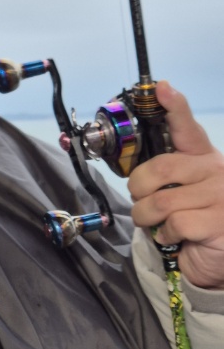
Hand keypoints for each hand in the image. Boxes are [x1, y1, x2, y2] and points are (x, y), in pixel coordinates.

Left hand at [128, 81, 223, 289]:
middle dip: (138, 188)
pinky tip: (175, 238)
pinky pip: (174, 223)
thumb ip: (165, 174)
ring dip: (145, 216)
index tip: (162, 88)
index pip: (189, 128)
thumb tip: (133, 169)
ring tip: (154, 223)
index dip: (174, 107)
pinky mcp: (219, 222)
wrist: (217, 260)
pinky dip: (163, 235)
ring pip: (161, 200)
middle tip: (141, 201)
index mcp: (203, 157)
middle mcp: (216, 170)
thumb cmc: (193, 220)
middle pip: (160, 167)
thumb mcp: (180, 191)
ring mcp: (221, 196)